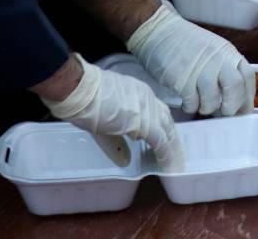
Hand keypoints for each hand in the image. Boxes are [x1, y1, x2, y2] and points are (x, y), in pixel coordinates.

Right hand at [41, 55, 184, 170]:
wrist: (81, 90)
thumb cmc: (86, 100)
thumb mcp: (105, 121)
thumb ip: (118, 141)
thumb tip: (126, 160)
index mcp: (139, 94)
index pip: (158, 112)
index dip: (164, 128)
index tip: (167, 141)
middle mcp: (148, 99)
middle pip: (167, 122)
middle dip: (173, 141)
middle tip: (176, 157)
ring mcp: (148, 109)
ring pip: (167, 133)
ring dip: (173, 151)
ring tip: (176, 166)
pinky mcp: (145, 122)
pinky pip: (161, 142)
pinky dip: (166, 156)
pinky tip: (169, 167)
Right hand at [126, 3, 253, 116]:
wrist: (159, 30)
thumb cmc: (186, 44)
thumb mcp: (213, 50)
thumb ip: (225, 69)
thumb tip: (234, 98)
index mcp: (227, 53)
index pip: (247, 77)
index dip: (247, 98)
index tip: (242, 111)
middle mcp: (217, 60)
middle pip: (235, 88)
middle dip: (231, 106)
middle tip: (223, 112)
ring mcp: (199, 69)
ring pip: (212, 99)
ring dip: (207, 108)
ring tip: (199, 104)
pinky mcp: (181, 78)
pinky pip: (192, 102)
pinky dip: (190, 107)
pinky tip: (186, 101)